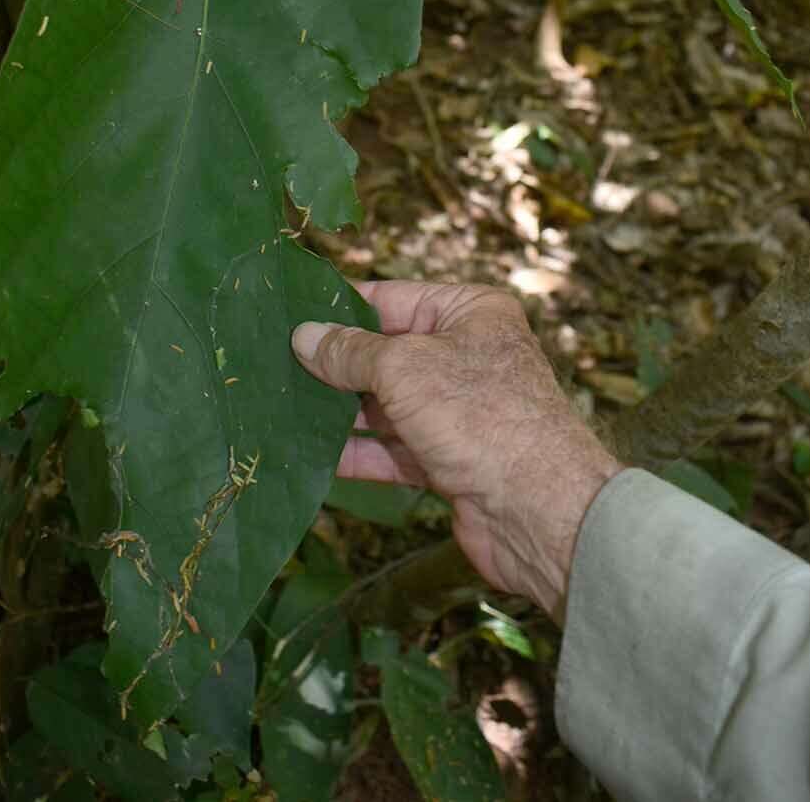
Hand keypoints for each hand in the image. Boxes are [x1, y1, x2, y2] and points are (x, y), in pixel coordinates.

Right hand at [292, 280, 622, 621]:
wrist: (539, 510)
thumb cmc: (480, 415)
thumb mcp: (404, 368)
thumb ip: (350, 353)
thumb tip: (305, 337)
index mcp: (470, 312)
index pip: (391, 298)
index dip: (339, 307)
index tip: (288, 314)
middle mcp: (465, 354)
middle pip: (383, 353)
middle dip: (332, 363)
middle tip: (270, 364)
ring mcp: (456, 410)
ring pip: (383, 403)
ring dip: (337, 410)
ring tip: (279, 408)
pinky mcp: (447, 459)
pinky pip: (391, 448)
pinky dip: (355, 453)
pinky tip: (310, 457)